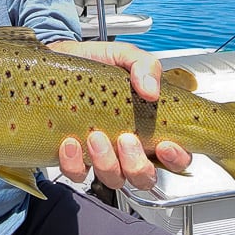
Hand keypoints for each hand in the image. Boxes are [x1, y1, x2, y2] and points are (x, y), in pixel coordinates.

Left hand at [47, 40, 191, 189]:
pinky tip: (70, 142)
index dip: (176, 159)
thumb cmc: (95, 63)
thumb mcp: (124, 56)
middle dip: (137, 164)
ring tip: (96, 136)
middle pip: (145, 177)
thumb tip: (151, 91)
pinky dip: (75, 163)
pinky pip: (78, 174)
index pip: (175, 157)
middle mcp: (128, 148)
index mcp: (149, 126)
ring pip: (114, 179)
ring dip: (107, 163)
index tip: (165, 145)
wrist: (58, 60)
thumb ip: (144, 65)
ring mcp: (102, 156)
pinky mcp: (75, 158)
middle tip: (126, 139)